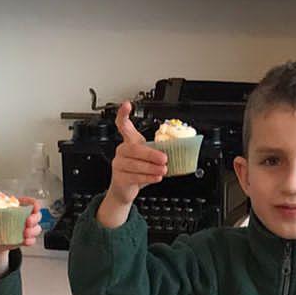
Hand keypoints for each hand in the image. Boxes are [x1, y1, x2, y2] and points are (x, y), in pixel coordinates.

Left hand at [0, 198, 43, 273]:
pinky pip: (32, 240)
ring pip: (36, 228)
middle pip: (36, 214)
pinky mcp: (24, 239)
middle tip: (28, 221)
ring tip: (25, 233)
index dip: (33, 203)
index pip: (29, 202)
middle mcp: (23, 217)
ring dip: (33, 230)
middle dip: (35, 217)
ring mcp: (25, 229)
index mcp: (15, 208)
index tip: (33, 205)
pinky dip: (30, 241)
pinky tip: (25, 241)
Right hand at [103, 101, 166, 216]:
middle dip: (151, 154)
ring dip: (152, 167)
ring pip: (135, 164)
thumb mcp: (147, 157)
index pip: (123, 125)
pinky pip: (134, 176)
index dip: (123, 114)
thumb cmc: (137, 170)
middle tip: (164, 158)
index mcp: (129, 141)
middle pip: (134, 149)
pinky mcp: (119, 178)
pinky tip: (156, 177)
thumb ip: (157, 150)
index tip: (127, 105)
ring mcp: (118, 164)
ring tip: (163, 170)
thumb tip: (176, 148)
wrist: (125, 189)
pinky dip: (147, 177)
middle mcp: (121, 151)